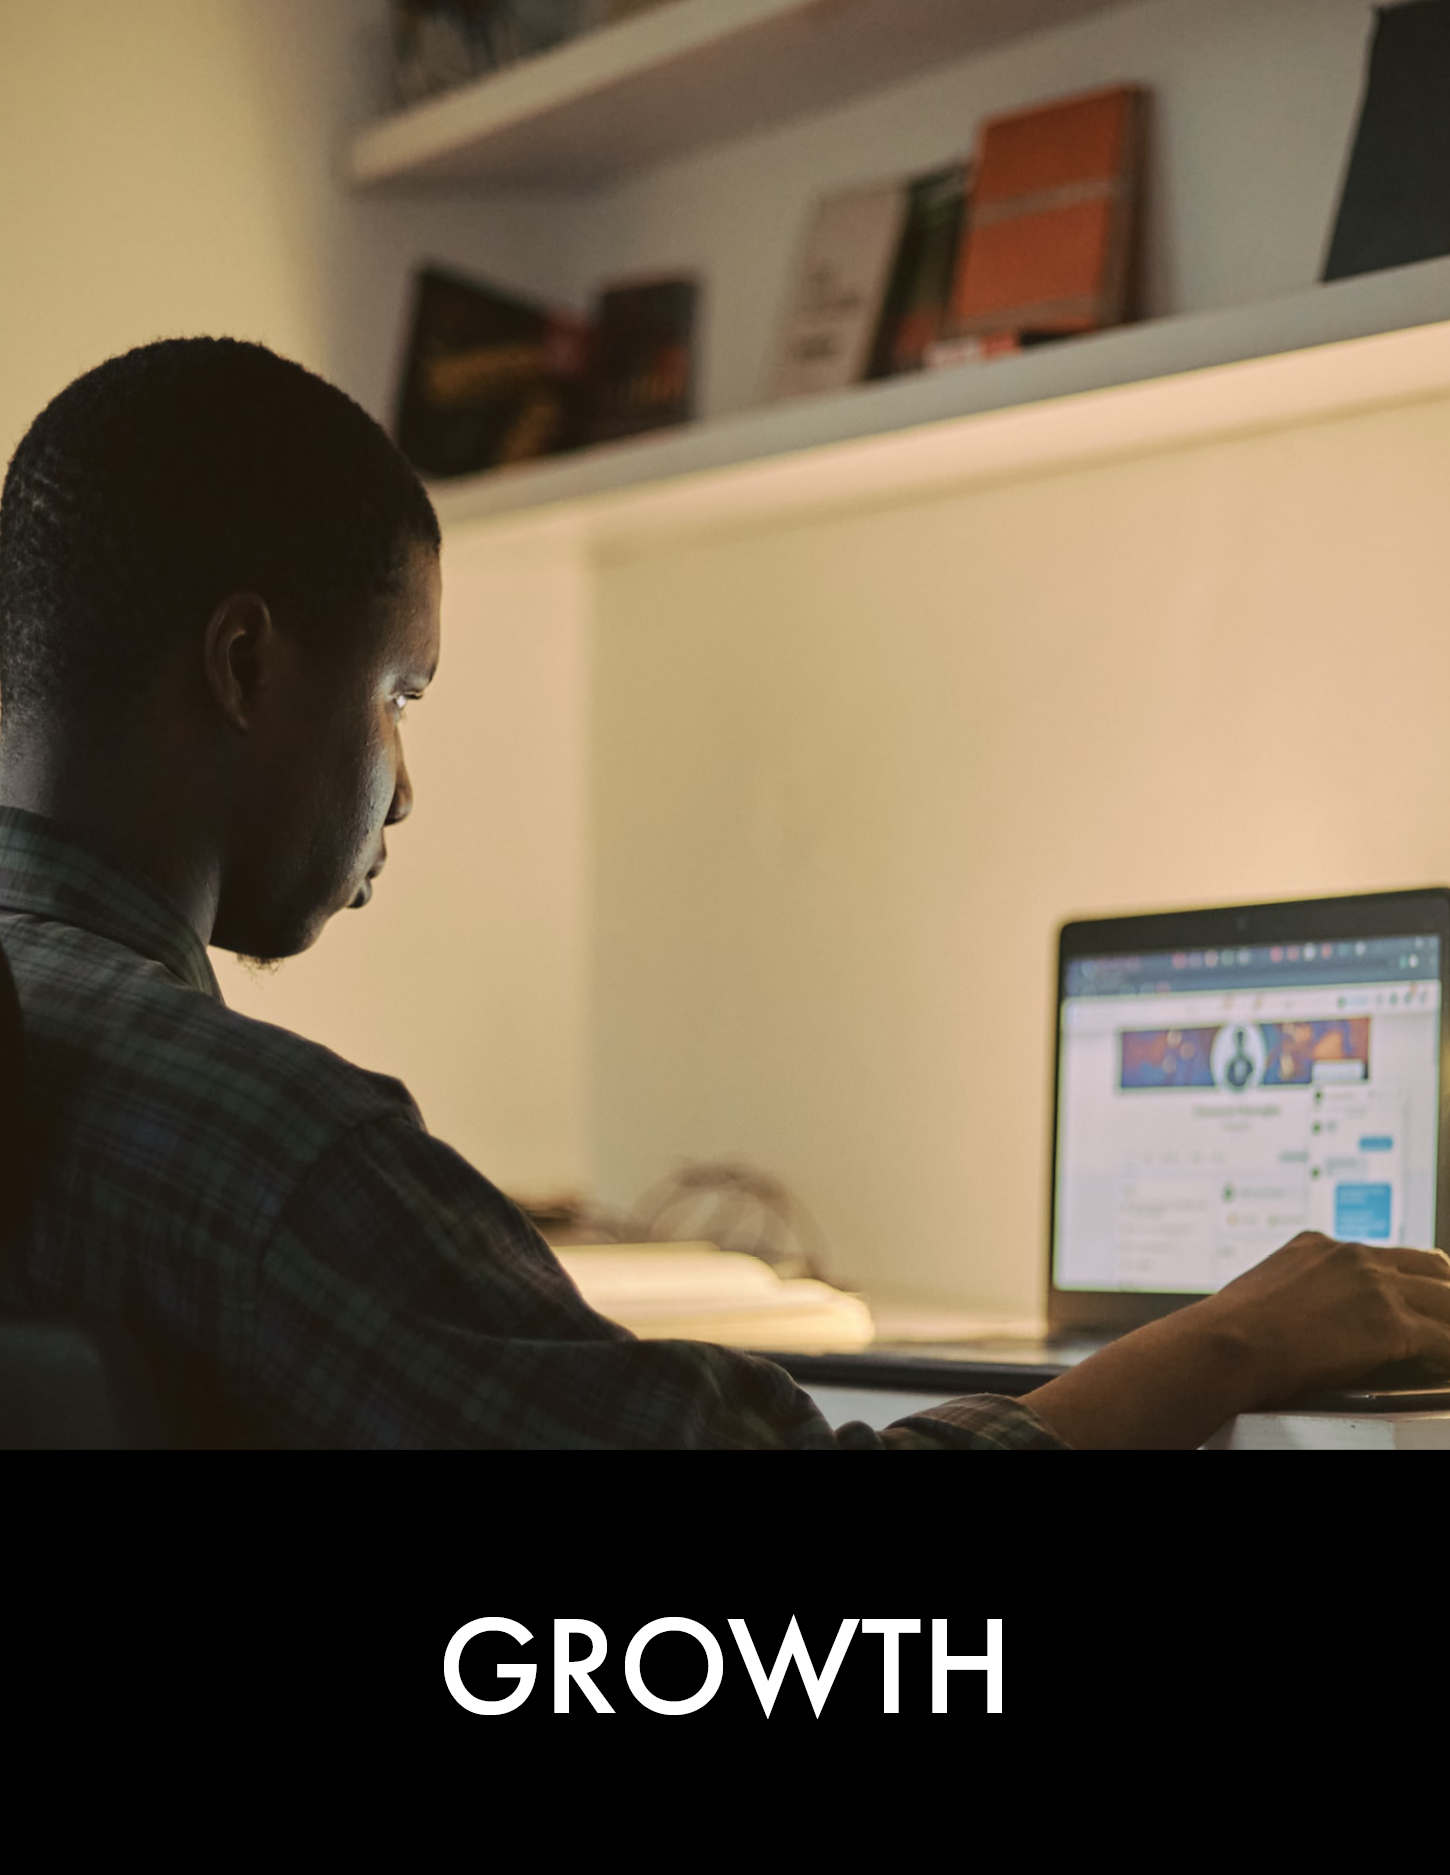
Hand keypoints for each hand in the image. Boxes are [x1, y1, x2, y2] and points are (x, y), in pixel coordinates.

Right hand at [1194, 1230, 1449, 1404]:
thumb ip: (1295, 1293)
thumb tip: (1304, 1319)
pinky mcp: (1389, 1324)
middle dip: (1444, 1293)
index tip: (1418, 1294)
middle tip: (1447, 1317)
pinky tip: (1445, 1369)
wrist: (1225, 1345)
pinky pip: (1446, 1340)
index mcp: (1320, 1246)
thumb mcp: (1264, 1292)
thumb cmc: (1230, 1335)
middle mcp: (1352, 1256)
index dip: (1411, 1278)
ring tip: (1447, 1345)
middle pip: (1430, 1267)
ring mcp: (1374, 1287)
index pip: (1386, 1255)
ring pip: (1446, 1301)